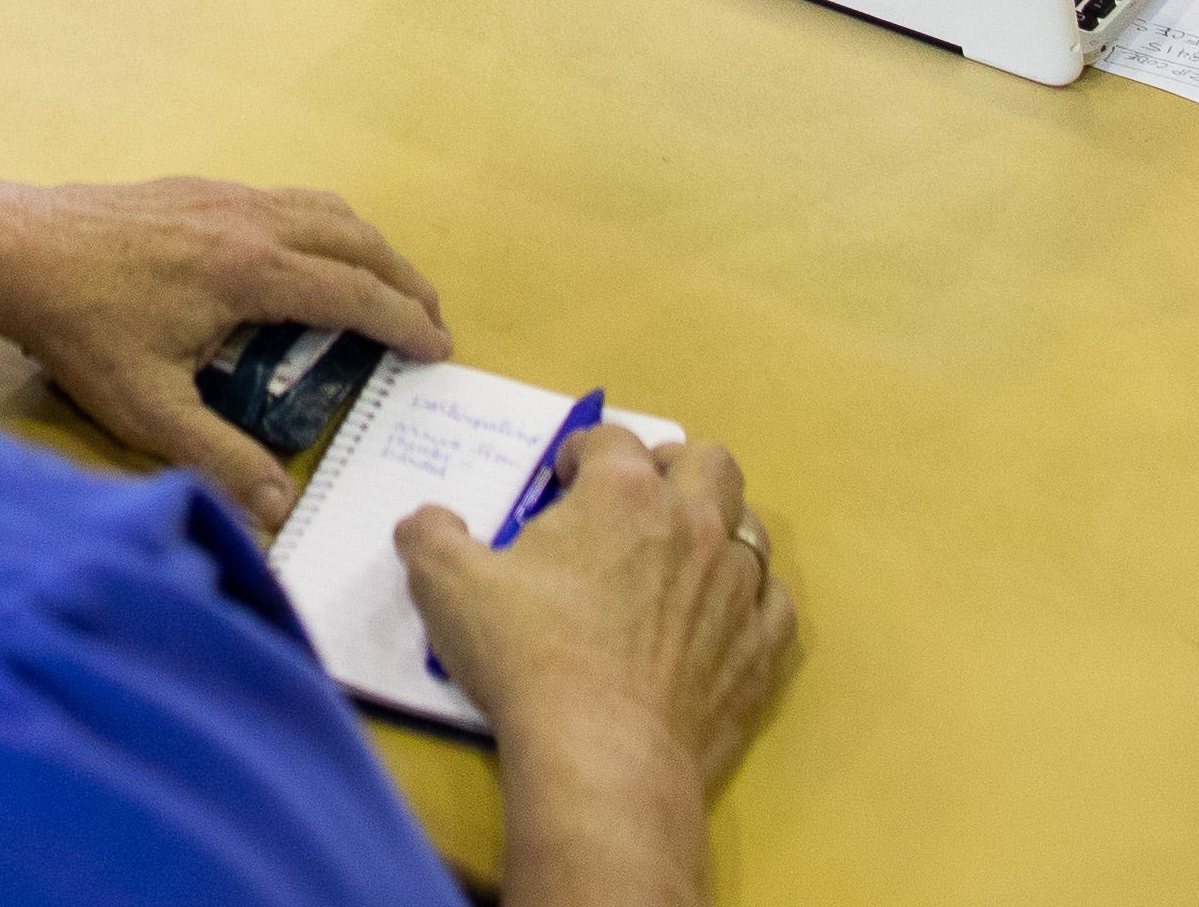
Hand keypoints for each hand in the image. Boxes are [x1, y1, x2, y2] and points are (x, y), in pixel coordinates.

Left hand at [0, 177, 452, 527]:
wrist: (11, 247)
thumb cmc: (78, 328)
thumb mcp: (148, 408)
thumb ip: (219, 459)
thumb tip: (281, 510)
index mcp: (251, 270)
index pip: (356, 292)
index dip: (405, 322)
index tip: (439, 348)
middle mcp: (249, 220)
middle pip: (355, 240)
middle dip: (403, 279)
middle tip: (430, 320)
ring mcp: (221, 195)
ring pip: (321, 208)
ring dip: (365, 245)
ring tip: (384, 284)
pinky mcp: (194, 188)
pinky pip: (283, 198)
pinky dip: (321, 225)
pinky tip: (304, 256)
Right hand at [403, 424, 794, 883]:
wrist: (603, 758)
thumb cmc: (528, 659)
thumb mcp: (447, 586)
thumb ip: (430, 537)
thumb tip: (424, 521)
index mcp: (623, 493)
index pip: (611, 441)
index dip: (582, 453)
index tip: (563, 479)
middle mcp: (693, 523)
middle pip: (706, 461)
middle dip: (672, 469)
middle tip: (636, 502)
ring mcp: (737, 587)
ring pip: (749, 528)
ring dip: (717, 532)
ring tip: (680, 563)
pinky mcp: (760, 650)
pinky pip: (774, 604)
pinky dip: (749, 604)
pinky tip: (719, 623)